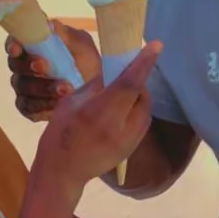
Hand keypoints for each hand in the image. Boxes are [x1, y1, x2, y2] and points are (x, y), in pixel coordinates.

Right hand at [7, 21, 102, 121]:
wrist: (96, 92)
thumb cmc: (86, 63)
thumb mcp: (82, 45)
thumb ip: (65, 34)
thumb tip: (49, 24)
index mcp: (34, 45)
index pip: (15, 42)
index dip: (13, 45)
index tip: (17, 49)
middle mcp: (24, 65)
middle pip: (15, 65)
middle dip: (29, 66)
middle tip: (46, 67)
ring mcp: (25, 87)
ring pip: (22, 87)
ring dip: (42, 88)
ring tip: (65, 89)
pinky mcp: (29, 107)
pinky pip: (27, 107)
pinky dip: (41, 105)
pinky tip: (56, 104)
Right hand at [32, 42, 159, 196]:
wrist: (62, 172)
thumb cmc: (61, 132)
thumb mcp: (72, 101)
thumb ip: (97, 85)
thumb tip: (114, 71)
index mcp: (99, 112)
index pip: (129, 83)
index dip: (143, 63)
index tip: (157, 45)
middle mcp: (119, 127)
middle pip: (141, 95)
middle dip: (139, 80)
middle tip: (129, 72)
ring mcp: (128, 141)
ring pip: (145, 110)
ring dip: (139, 97)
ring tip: (124, 94)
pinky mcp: (131, 150)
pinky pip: (142, 123)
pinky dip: (137, 111)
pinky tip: (123, 111)